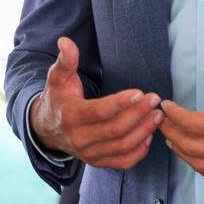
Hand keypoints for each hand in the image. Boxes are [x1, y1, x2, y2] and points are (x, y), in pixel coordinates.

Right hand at [29, 36, 162, 169]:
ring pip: (122, 146)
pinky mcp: (97, 162)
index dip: (121, 103)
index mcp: (71, 116)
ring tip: (157, 115)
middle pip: (115, 129)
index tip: (139, 92)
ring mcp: (89, 154)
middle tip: (155, 100)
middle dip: (139, 114)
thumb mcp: (58, 78)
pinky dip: (139, 151)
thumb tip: (65, 41)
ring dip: (144, 131)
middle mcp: (79, 139)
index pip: (100, 112)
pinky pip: (123, 161)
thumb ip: (66, 60)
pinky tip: (149, 135)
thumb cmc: (57, 99)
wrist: (46, 129)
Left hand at [159, 67, 203, 184]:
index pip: (191, 123)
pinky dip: (196, 165)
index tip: (166, 106)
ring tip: (171, 138)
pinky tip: (192, 156)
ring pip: (196, 163)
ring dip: (180, 150)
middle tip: (162, 121)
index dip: (174, 114)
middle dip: (170, 132)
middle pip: (188, 145)